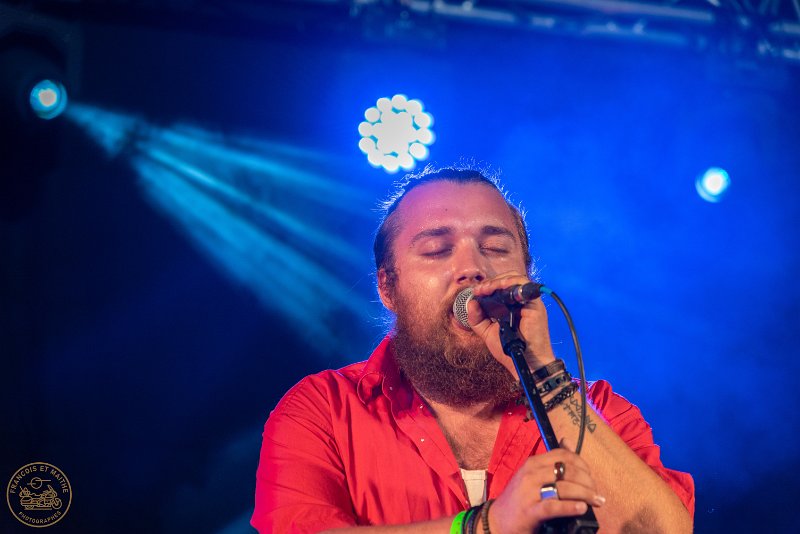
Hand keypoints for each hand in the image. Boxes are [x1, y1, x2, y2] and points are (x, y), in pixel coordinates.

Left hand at [466, 272, 556, 372]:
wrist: (524, 362)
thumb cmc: (509, 349)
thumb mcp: (487, 332)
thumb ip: (477, 319)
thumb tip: (471, 302)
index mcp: (511, 307)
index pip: (501, 288)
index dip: (488, 286)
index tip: (476, 292)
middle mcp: (521, 302)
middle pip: (508, 279)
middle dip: (491, 282)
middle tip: (479, 290)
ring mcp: (529, 302)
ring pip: (516, 278)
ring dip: (498, 281)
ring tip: (486, 289)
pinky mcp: (535, 304)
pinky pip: (524, 286)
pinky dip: (510, 283)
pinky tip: (499, 288)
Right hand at [488, 439, 603, 533]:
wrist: (497, 521)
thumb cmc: (519, 498)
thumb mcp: (532, 474)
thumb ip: (551, 460)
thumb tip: (568, 441)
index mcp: (533, 463)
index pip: (564, 455)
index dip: (582, 464)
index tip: (590, 476)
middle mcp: (531, 474)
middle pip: (568, 471)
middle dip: (588, 482)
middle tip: (596, 493)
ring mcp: (530, 492)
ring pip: (565, 487)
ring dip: (586, 495)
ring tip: (596, 502)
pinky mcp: (531, 511)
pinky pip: (554, 506)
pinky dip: (571, 507)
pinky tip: (582, 509)